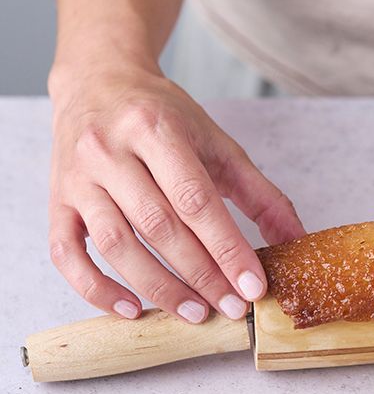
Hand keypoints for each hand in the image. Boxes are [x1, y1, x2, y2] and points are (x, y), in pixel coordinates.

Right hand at [47, 55, 304, 322]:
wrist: (98, 81)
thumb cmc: (163, 117)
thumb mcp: (217, 143)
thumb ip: (260, 192)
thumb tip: (297, 238)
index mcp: (157, 129)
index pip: (196, 199)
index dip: (226, 247)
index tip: (252, 285)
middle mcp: (110, 150)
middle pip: (158, 225)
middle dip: (200, 273)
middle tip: (232, 307)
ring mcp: (78, 178)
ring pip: (115, 244)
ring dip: (158, 287)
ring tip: (196, 313)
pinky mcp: (55, 200)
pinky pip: (66, 253)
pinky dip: (96, 288)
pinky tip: (131, 309)